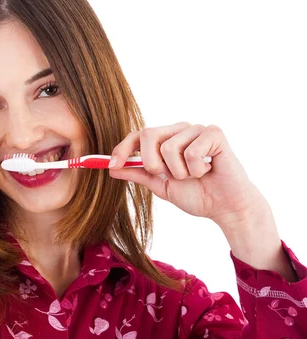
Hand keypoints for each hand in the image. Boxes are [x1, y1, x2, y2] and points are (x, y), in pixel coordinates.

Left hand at [107, 122, 268, 228]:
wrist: (226, 208)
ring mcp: (197, 130)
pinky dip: (196, 170)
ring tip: (195, 175)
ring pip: (168, 147)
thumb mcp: (161, 186)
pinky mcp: (214, 133)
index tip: (111, 166)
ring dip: (179, 172)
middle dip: (153, 163)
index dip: (122, 148)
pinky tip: (208, 170)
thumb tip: (112, 169)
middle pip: (148, 135)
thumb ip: (138, 174)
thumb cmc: (198, 194)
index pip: (137, 135)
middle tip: (170, 177)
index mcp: (167, 139)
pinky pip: (190, 152)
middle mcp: (180, 130)